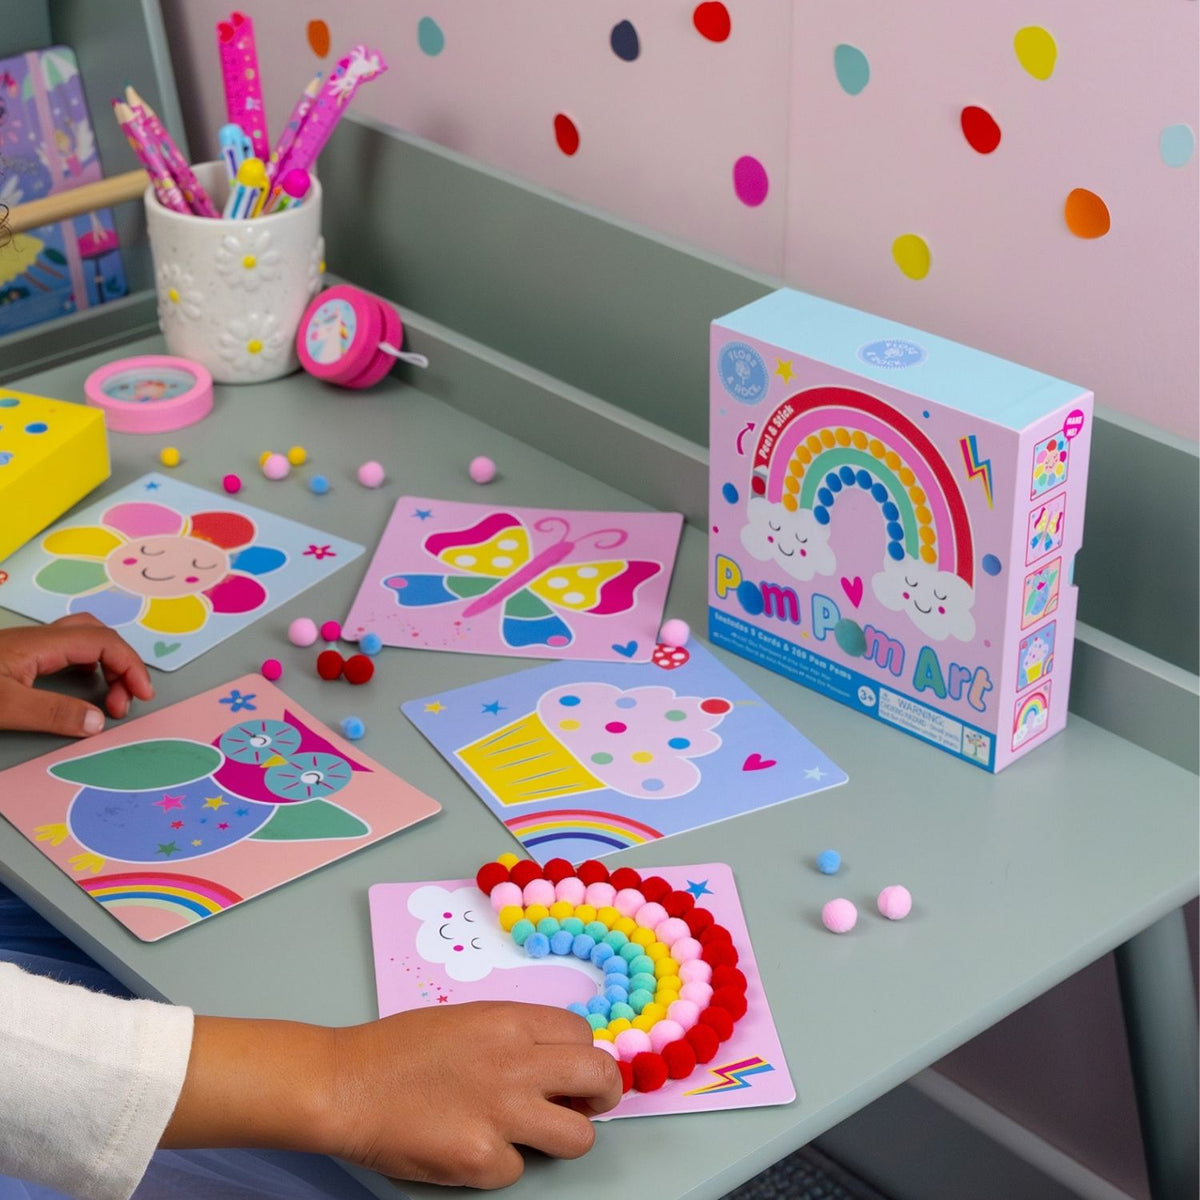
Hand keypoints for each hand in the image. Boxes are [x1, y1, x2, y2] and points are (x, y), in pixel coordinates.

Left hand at [0, 615, 153, 736]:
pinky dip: (88, 665)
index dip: (131, 666)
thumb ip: (52, 714)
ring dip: (106, 664)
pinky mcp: (18, 658)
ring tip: (108, 695)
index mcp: (38, 644)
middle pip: (98, 635)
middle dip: (122, 665)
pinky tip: (83, 684)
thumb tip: (98, 722)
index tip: (142, 696)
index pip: (103, 642)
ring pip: (82, 641)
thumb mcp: (5, 706)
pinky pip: (66, 652)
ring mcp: (26, 646)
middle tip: (122, 702)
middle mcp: (36, 639)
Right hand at [331, 1002, 622, 1185]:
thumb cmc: (398, 1050)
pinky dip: (499, 1163)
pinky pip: (517, 1170)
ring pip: (578, 1137)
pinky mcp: (480, 1160)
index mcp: (511, 1022)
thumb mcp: (468, 1019)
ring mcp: (501, 1114)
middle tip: (589, 1103)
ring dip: (563, 1137)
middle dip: (604, 1094)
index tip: (573, 1071)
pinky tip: (470, 1144)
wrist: (345, 1084)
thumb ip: (515, 1036)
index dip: (582, 1055)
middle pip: (599, 1077)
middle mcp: (516, 1063)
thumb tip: (555, 1063)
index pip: (583, 1035)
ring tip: (535, 1132)